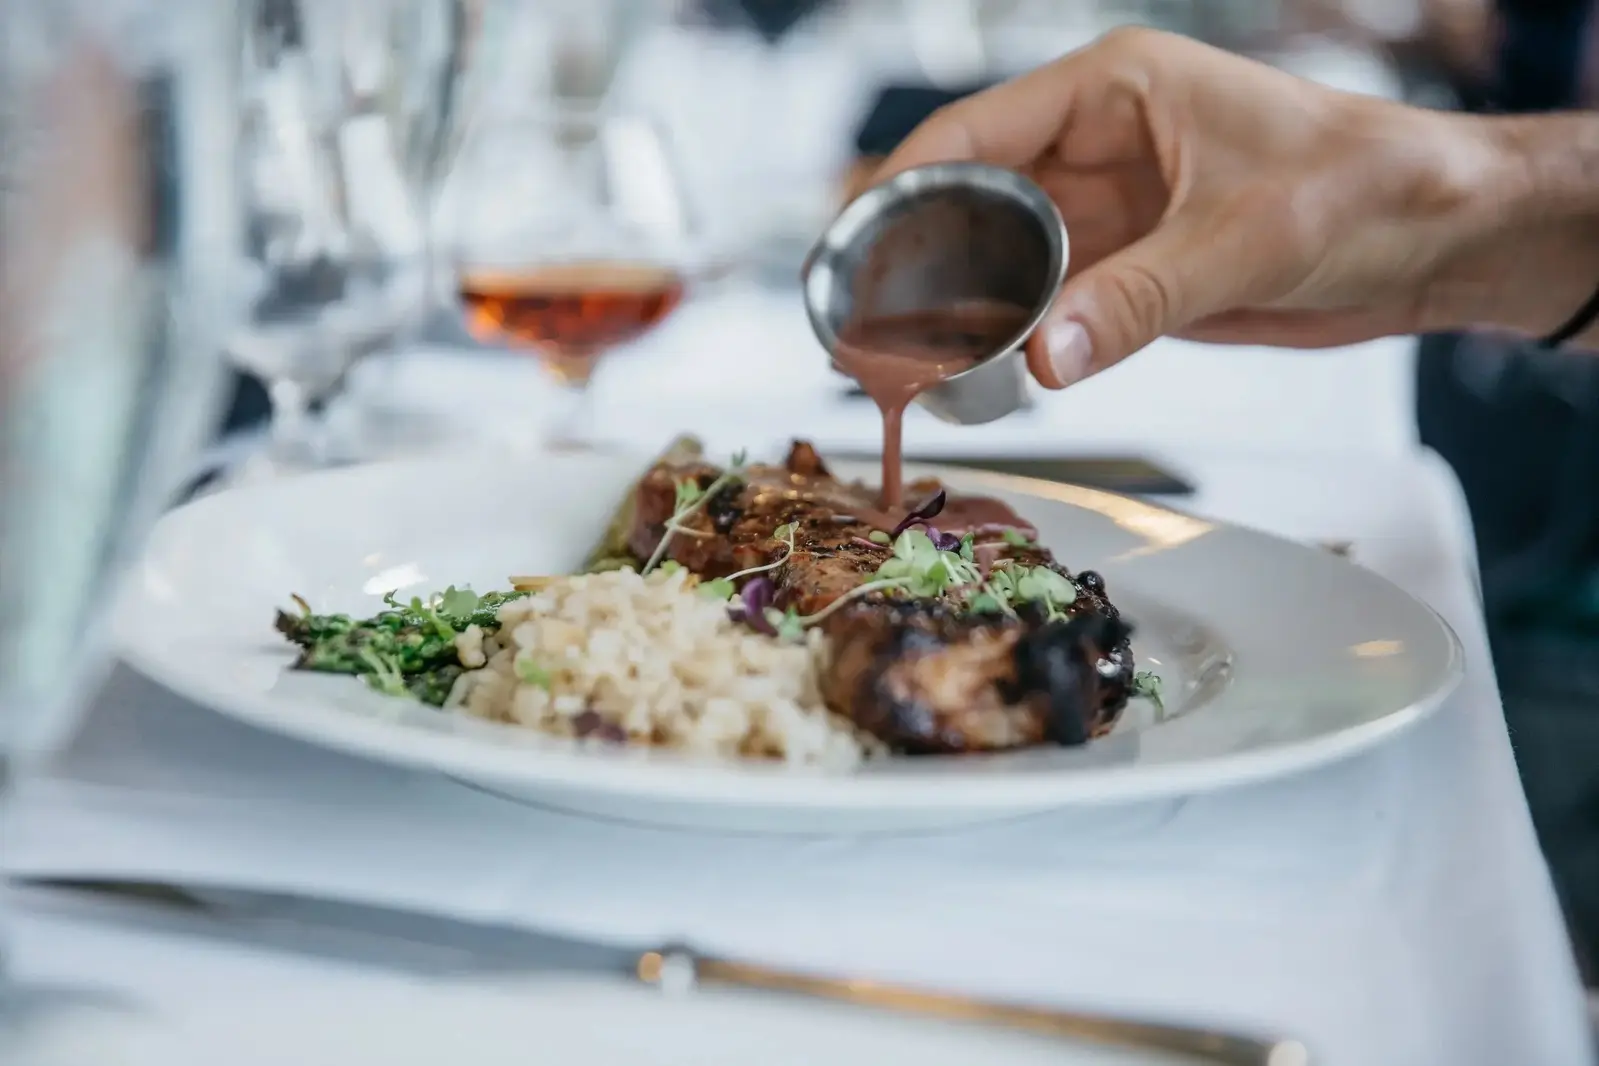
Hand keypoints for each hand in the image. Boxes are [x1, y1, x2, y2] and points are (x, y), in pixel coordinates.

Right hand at [876, 28, 1512, 386]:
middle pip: (967, 199)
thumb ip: (1139, 299)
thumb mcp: (1247, 237)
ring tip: (893, 361)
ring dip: (948, 308)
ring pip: (995, 259)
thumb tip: (1042, 357)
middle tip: (856, 325)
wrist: (1439, 238)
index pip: (974, 132)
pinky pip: (1041, 304)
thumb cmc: (1368, 188)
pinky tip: (964, 372)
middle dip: (908, 259)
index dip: (900, 187)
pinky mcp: (1125, 272)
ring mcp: (1106, 213)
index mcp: (1114, 91)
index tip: (849, 246)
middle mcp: (1095, 147)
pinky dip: (1001, 338)